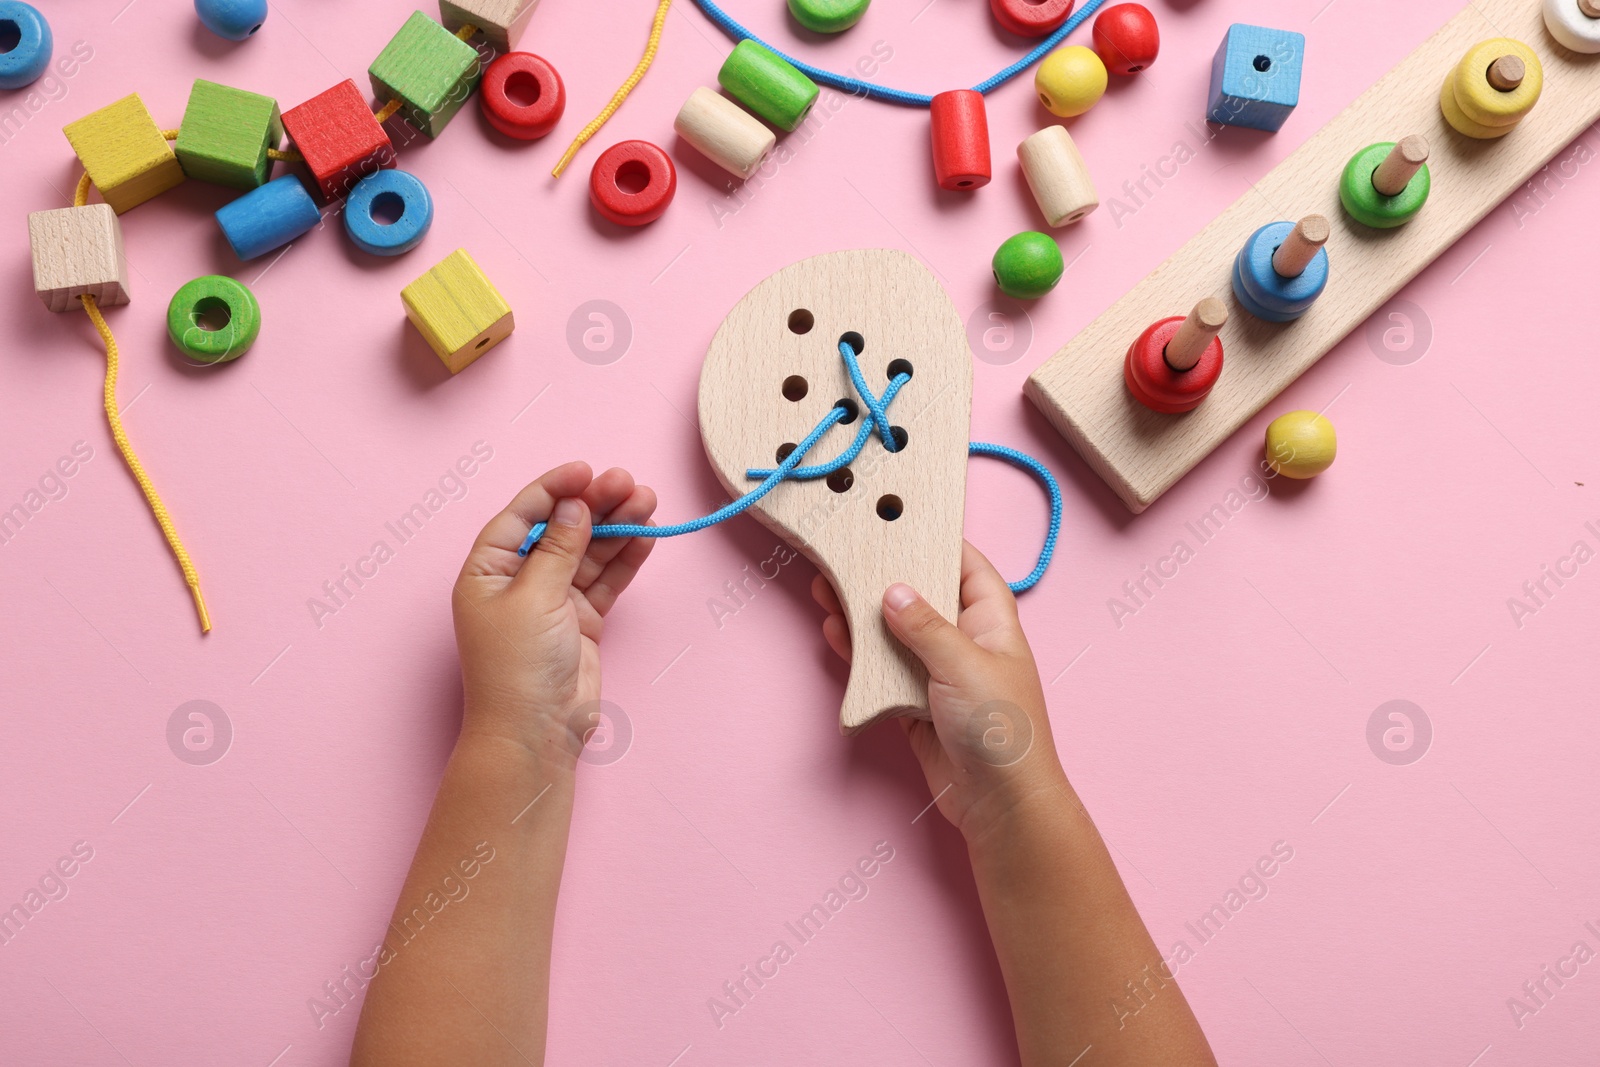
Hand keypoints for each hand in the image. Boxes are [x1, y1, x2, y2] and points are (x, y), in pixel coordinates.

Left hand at [453, 462, 655, 766]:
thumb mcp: (534, 597)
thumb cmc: (516, 668)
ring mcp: (552, 600)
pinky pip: (605, 579)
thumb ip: (558, 548)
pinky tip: (645, 535)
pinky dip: (625, 558)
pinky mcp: (582, 620)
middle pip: (560, 529)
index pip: (521, 516)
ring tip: (647, 501)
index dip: (553, 490)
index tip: (585, 471)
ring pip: (588, 552)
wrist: (536, 732)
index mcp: (487, 571)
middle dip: (594, 505)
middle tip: (628, 483)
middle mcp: (518, 581)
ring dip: (616, 526)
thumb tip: (575, 506)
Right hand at [811, 542, 1067, 841]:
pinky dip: (859, 656)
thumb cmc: (1002, 731)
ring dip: (864, 617)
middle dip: (886, 578)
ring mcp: (940, 676)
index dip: (940, 542)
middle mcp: (967, 645)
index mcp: (992, 624)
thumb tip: (894, 592)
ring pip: (896, 635)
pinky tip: (836, 636)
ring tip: (828, 590)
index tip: (903, 521)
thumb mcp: (963, 665)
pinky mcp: (916, 706)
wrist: (1001, 805)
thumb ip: (925, 626)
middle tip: (849, 555)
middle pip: (923, 598)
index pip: (968, 568)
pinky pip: (883, 671)